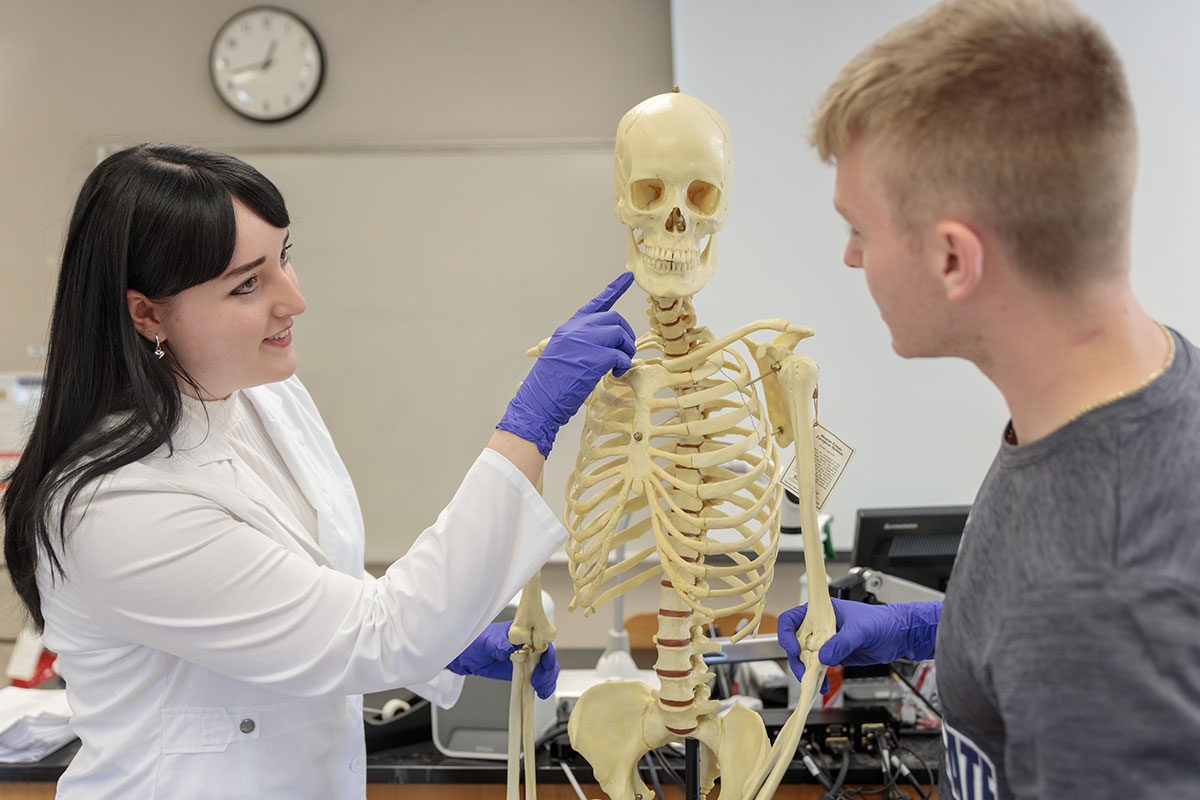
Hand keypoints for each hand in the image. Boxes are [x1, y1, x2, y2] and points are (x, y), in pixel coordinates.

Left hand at [446, 621, 558, 699]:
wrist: (469, 656)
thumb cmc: (478, 641)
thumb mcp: (487, 641)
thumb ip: (499, 645)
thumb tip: (509, 651)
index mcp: (523, 632)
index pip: (543, 640)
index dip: (547, 651)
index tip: (544, 663)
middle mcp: (529, 645)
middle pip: (548, 656)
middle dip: (548, 670)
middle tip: (538, 681)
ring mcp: (528, 660)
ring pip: (547, 669)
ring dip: (548, 680)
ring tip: (540, 690)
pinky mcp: (524, 673)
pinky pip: (539, 679)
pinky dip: (544, 686)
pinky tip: (542, 693)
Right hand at [497, 272, 635, 455]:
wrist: (539, 401)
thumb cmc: (551, 384)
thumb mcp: (562, 354)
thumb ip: (581, 343)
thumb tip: (607, 344)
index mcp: (570, 328)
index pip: (596, 303)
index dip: (614, 289)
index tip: (628, 276)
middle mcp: (577, 330)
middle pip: (614, 319)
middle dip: (625, 335)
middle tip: (623, 353)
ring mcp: (585, 342)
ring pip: (620, 335)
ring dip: (626, 351)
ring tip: (619, 366)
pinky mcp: (594, 358)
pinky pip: (620, 355)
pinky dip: (623, 365)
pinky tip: (616, 374)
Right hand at [777, 599, 940, 686]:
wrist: (899, 636)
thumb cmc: (882, 622)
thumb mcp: (860, 630)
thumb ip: (841, 643)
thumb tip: (823, 658)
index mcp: (822, 612)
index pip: (792, 618)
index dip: (787, 634)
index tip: (795, 649)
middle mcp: (820, 626)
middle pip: (795, 642)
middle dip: (796, 659)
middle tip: (805, 671)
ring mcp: (826, 642)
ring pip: (805, 657)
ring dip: (806, 671)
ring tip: (814, 681)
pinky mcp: (834, 655)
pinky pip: (818, 668)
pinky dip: (818, 678)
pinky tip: (823, 685)